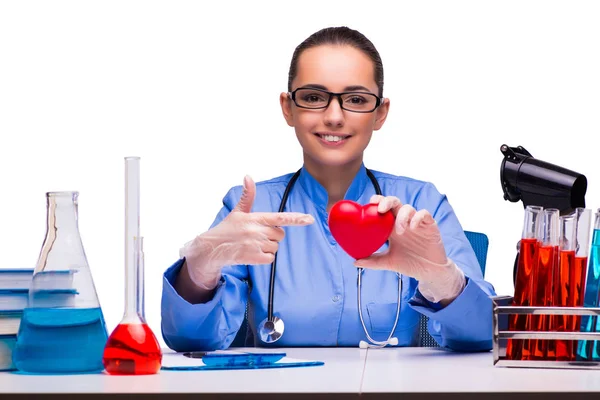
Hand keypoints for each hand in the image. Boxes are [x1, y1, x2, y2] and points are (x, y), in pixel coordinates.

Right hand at [180, 175, 314, 289]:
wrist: (212, 249)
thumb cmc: (228, 229)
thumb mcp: (238, 211)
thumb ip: (248, 195)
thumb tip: (248, 176)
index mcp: (256, 218)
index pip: (280, 217)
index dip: (296, 219)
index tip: (310, 219)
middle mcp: (257, 231)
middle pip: (280, 234)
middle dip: (272, 236)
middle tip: (256, 236)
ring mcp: (256, 245)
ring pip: (275, 247)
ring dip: (267, 247)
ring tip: (252, 245)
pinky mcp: (254, 258)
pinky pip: (270, 258)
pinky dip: (264, 258)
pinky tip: (252, 254)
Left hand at [354, 195, 464, 303]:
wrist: (429, 272)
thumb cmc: (409, 264)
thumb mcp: (388, 262)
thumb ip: (372, 261)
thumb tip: (355, 262)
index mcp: (392, 227)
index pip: (384, 208)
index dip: (377, 202)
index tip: (369, 205)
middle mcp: (403, 221)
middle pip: (395, 202)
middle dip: (387, 201)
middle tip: (381, 209)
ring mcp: (416, 222)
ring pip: (409, 208)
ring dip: (402, 216)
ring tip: (400, 231)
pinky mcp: (430, 225)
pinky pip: (424, 214)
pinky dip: (417, 217)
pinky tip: (412, 227)